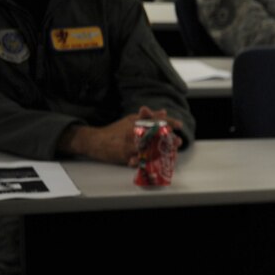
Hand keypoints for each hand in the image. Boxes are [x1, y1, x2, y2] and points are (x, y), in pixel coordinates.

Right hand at [61, 106, 176, 165]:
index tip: (179, 125)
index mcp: (135, 123)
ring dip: (160, 152)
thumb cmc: (115, 131)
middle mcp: (133, 133)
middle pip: (154, 136)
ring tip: (169, 153)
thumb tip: (164, 112)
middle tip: (177, 141)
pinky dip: (146, 162)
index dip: (168, 122)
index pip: (154, 121)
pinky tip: (152, 162)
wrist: (95, 141)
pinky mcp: (124, 156)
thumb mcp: (130, 120)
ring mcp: (129, 145)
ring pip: (148, 149)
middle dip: (168, 139)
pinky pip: (138, 161)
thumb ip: (148, 117)